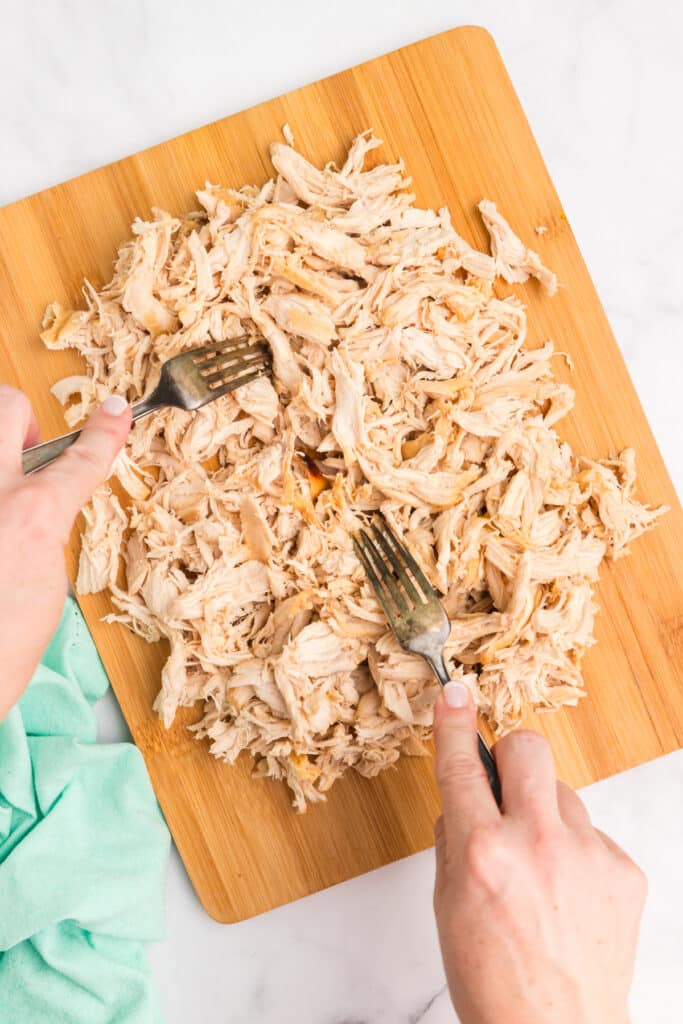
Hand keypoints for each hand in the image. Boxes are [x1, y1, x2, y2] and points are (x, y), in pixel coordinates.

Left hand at [0, 386, 130, 719]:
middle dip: (22, 418)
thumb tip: (42, 500)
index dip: (105, 431)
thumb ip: (47, 525)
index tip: (114, 411)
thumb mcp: (51, 582)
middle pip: (7, 404)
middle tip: (27, 453)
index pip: (80, 457)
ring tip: (2, 488)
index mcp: (31, 514)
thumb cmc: (4, 645)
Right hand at [432, 682, 645, 1023]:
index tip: (454, 694)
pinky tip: (567, 895)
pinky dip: (575, 852)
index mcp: (483, 852)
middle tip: (504, 786)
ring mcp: (588, 855)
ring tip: (539, 871)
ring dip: (545, 815)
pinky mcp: (623, 870)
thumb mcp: (448, 907)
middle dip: (511, 753)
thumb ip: (454, 842)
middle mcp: (538, 843)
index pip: (462, 766)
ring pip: (563, 794)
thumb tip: (463, 799)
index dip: (455, 722)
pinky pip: (591, 834)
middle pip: (529, 748)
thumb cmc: (494, 983)